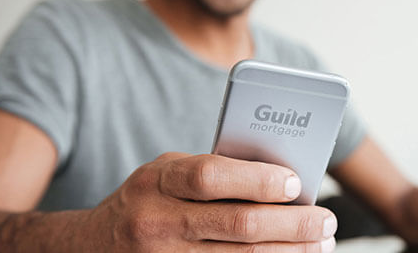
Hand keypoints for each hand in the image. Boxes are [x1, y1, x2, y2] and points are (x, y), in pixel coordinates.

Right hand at [86, 152, 337, 251]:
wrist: (92, 247)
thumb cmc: (147, 199)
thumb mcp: (166, 172)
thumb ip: (212, 171)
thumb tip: (280, 179)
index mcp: (157, 182)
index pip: (213, 177)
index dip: (258, 180)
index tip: (295, 183)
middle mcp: (157, 224)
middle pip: (238, 226)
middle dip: (292, 224)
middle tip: (325, 220)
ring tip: (320, 243)